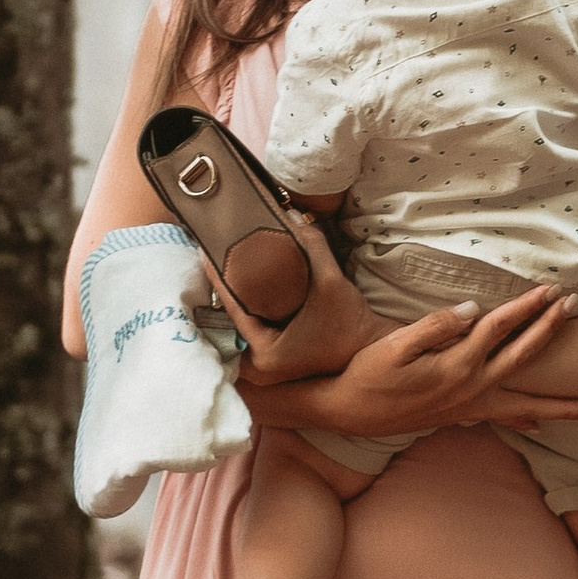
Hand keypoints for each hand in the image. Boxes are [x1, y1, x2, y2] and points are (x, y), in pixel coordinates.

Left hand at [204, 208, 367, 380]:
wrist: (372, 342)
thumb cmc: (352, 321)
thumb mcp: (331, 281)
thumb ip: (312, 247)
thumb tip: (293, 216)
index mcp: (267, 353)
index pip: (234, 309)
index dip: (220, 278)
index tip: (206, 252)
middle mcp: (261, 362)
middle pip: (236, 316)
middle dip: (227, 284)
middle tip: (214, 253)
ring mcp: (268, 359)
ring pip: (245, 319)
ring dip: (238, 292)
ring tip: (225, 262)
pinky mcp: (276, 352)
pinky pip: (255, 322)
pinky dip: (251, 302)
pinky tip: (245, 279)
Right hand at [246, 284, 577, 441]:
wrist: (349, 413)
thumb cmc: (366, 375)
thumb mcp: (392, 346)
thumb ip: (433, 326)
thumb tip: (471, 309)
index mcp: (457, 366)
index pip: (500, 327)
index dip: (526, 306)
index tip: (550, 288)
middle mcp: (472, 389)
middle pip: (524, 357)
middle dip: (551, 330)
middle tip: (575, 306)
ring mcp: (470, 405)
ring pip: (527, 404)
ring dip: (563, 405)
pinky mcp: (463, 415)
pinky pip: (505, 417)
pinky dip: (528, 420)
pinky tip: (542, 425)